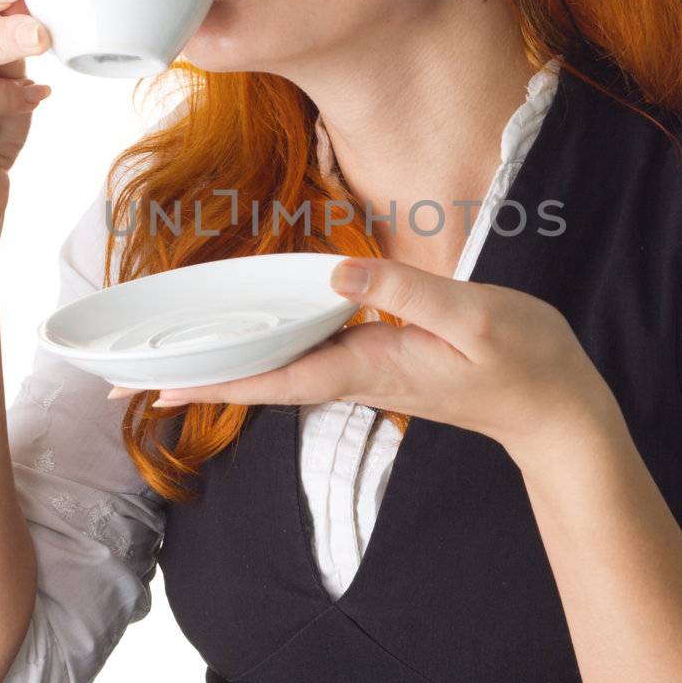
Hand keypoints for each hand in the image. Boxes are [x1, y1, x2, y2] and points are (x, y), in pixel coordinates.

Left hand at [107, 257, 612, 459]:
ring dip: (223, 364)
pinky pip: (308, 353)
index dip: (212, 381)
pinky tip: (250, 337)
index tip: (152, 391)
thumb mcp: (473, 317)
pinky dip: (267, 347)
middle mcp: (355, 373)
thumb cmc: (524, 364)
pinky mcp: (380, 359)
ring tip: (167, 361)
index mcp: (367, 365)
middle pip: (260, 378)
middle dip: (196, 379)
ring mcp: (366, 369)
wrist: (557, 410)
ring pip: (278, 366)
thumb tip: (334, 273)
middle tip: (124, 385)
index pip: (273, 378)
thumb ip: (405, 292)